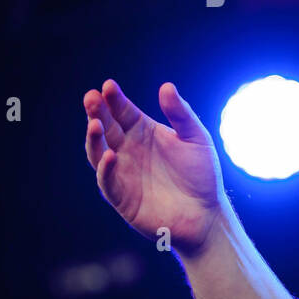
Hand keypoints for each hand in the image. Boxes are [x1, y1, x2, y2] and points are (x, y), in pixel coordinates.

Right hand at [83, 79, 227, 253]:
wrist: (207, 213)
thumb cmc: (202, 174)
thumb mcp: (196, 138)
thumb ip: (181, 114)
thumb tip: (166, 86)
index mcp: (144, 132)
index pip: (123, 112)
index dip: (114, 99)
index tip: (108, 85)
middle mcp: (129, 150)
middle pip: (106, 127)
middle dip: (97, 112)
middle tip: (91, 97)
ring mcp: (122, 172)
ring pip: (98, 152)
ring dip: (94, 138)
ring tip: (95, 124)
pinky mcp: (122, 197)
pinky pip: (107, 181)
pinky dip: (105, 168)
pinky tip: (110, 155)